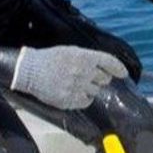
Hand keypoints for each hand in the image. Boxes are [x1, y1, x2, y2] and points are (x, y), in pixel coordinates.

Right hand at [10, 46, 128, 109]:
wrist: (29, 70)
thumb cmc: (50, 58)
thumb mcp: (71, 51)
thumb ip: (88, 58)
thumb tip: (104, 67)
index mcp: (84, 57)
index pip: (109, 62)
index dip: (118, 68)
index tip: (123, 73)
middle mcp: (83, 71)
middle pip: (104, 79)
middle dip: (100, 78)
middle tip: (89, 77)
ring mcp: (77, 86)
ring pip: (95, 91)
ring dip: (90, 88)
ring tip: (76, 83)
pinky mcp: (69, 100)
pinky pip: (86, 101)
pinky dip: (83, 98)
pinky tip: (74, 92)